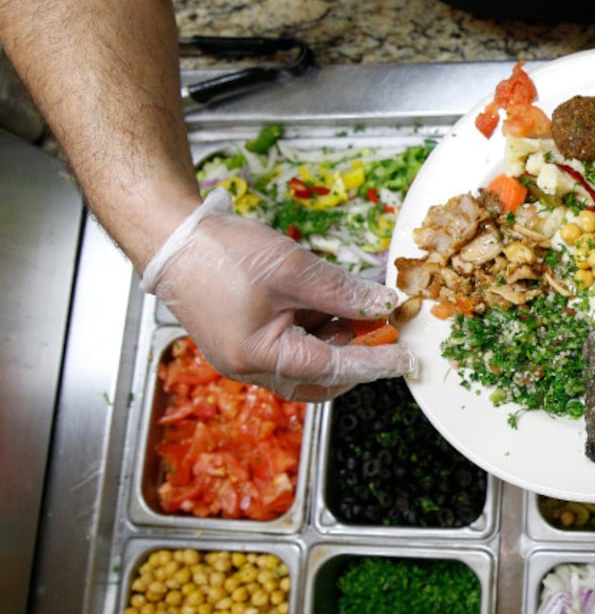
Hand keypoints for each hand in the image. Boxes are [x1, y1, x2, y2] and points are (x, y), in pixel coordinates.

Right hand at [143, 189, 415, 400]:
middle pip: (318, 378)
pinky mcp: (242, 337)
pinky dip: (315, 329)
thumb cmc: (220, 252)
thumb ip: (342, 293)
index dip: (374, 363)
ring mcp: (243, 354)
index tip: (405, 361)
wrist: (170, 235)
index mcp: (258, 356)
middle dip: (354, 358)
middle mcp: (248, 365)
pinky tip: (332, 304)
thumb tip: (382, 306)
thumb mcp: (294, 269)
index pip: (332, 370)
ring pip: (305, 361)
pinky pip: (289, 343)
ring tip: (360, 309)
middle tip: (385, 333)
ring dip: (336, 340)